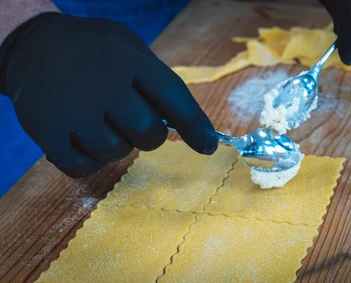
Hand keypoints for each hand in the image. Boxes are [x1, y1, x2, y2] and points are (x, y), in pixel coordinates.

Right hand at [0, 13, 217, 177]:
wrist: (33, 47)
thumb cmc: (93, 51)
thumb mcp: (128, 48)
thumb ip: (155, 81)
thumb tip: (190, 125)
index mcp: (129, 60)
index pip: (173, 97)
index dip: (195, 126)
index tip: (208, 146)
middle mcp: (103, 84)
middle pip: (148, 133)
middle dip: (148, 135)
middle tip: (131, 120)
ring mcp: (73, 110)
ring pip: (117, 153)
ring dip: (116, 145)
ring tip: (100, 122)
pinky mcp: (47, 133)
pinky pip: (84, 168)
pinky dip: (89, 161)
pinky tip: (82, 139)